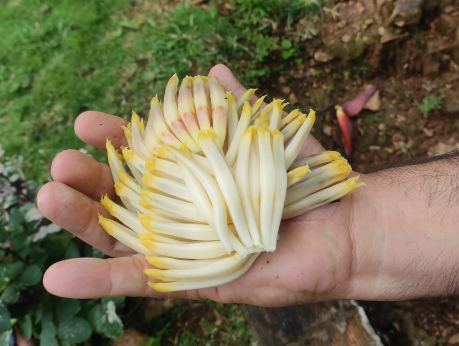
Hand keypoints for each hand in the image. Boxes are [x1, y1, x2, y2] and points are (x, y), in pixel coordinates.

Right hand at [37, 64, 356, 306]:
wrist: (342, 228)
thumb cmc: (306, 181)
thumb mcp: (267, 136)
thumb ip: (237, 107)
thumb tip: (214, 70)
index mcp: (197, 176)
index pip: (146, 156)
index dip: (116, 141)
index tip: (88, 123)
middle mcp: (185, 210)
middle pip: (126, 196)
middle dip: (90, 179)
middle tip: (61, 163)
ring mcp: (186, 246)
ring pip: (123, 236)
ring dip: (82, 220)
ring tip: (48, 197)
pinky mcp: (192, 281)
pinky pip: (141, 282)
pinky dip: (99, 281)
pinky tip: (56, 277)